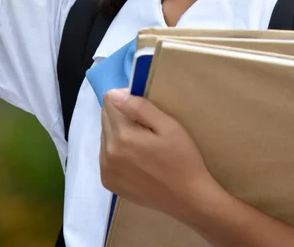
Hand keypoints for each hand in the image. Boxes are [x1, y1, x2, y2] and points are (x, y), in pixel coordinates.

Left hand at [100, 88, 221, 224]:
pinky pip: (105, 154)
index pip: (110, 101)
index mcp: (122, 136)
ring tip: (142, 143)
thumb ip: (139, 107)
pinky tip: (136, 157)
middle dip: (121, 115)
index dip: (126, 98)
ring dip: (118, 132)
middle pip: (105, 117)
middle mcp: (108, 152)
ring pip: (105, 135)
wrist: (188, 198)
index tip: (143, 108)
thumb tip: (113, 95)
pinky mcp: (108, 182)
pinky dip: (116, 150)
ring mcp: (106, 169)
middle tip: (146, 127)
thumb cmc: (182, 158)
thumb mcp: (168, 126)